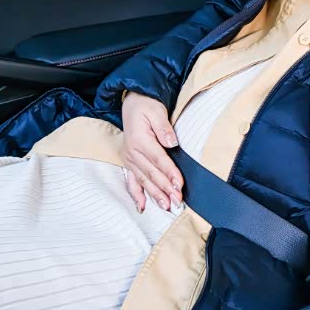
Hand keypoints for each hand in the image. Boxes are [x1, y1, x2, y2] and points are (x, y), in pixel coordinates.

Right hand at [121, 92, 183, 211]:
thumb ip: (164, 128)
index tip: (179, 184)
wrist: (132, 103)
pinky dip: (136, 194)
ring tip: (166, 206)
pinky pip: (131, 181)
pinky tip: (142, 206)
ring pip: (143, 180)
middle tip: (177, 201)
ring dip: (155, 194)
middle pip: (152, 174)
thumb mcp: (156, 111)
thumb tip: (172, 142)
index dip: (170, 173)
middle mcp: (133, 152)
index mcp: (140, 140)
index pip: (159, 160)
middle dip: (165, 189)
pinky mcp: (129, 162)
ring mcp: (130, 159)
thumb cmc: (146, 106)